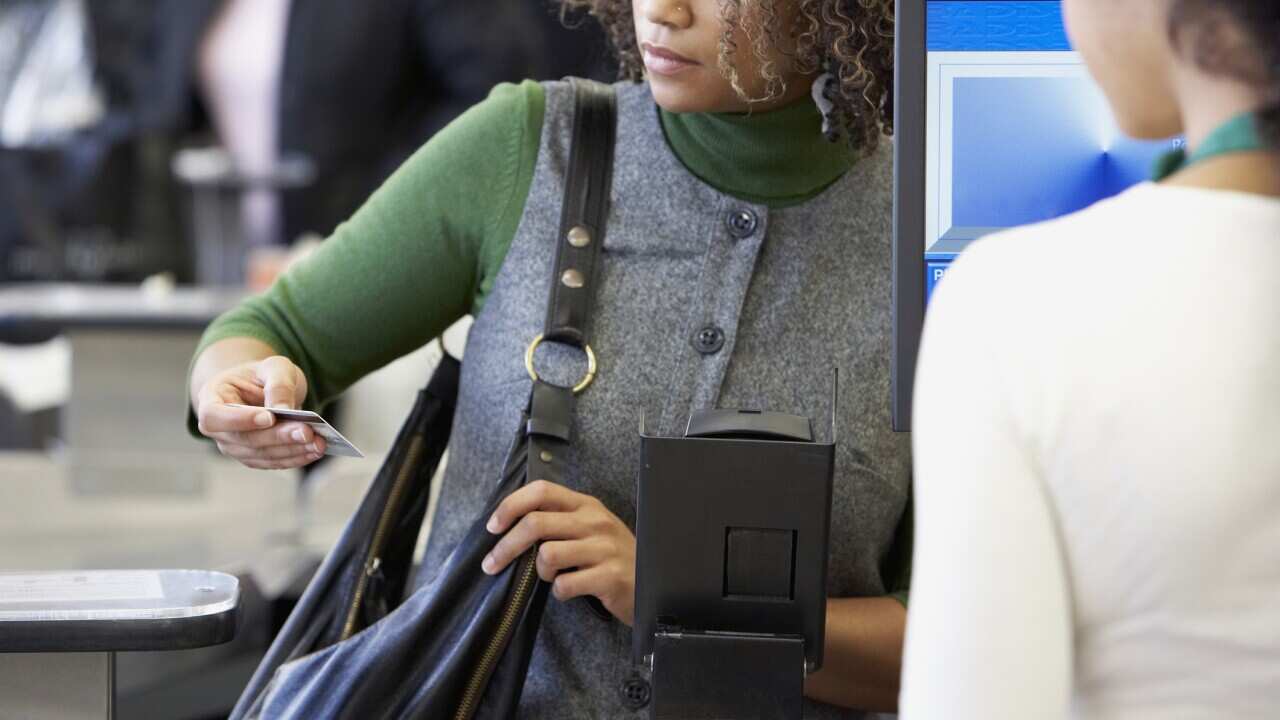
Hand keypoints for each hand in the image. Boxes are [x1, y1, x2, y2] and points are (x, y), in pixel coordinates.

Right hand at [193, 355, 325, 469]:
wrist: (262, 388)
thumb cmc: (263, 375)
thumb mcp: (273, 367)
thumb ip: (278, 385)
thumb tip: (283, 410)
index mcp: (212, 397)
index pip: (214, 416)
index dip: (240, 420)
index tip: (268, 417)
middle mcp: (218, 428)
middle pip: (244, 439)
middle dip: (278, 437)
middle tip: (307, 432)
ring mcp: (233, 446)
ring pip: (261, 454)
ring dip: (291, 450)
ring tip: (319, 442)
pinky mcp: (253, 457)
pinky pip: (272, 462)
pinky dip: (295, 457)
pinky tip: (315, 450)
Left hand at [482, 480, 635, 624]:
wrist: (653, 583)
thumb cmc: (612, 557)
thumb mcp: (590, 529)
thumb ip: (558, 521)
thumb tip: (510, 526)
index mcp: (585, 504)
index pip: (541, 491)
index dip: (510, 505)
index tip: (492, 526)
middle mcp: (594, 521)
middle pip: (535, 523)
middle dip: (505, 547)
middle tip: (491, 565)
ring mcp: (604, 548)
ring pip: (547, 555)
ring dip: (540, 572)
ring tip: (552, 578)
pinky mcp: (609, 576)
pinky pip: (565, 585)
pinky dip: (559, 592)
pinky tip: (570, 590)